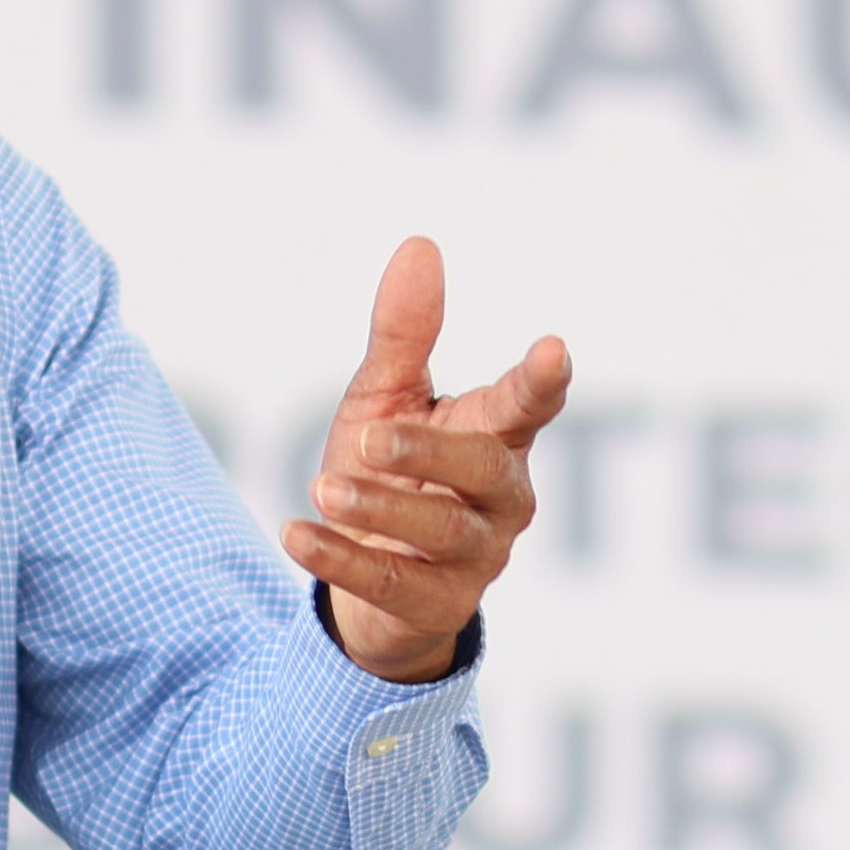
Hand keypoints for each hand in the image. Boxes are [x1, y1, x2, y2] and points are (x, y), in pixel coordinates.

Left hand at [284, 237, 572, 685]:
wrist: (366, 580)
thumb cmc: (388, 472)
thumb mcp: (386, 398)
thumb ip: (405, 334)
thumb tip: (420, 245)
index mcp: (496, 436)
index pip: (528, 405)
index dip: (541, 380)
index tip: (553, 349)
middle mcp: (502, 497)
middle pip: (484, 469)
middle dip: (430, 451)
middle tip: (371, 436)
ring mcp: (479, 556)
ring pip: (442, 529)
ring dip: (380, 506)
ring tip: (324, 487)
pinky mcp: (439, 604)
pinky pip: (393, 582)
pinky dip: (341, 558)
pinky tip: (296, 534)